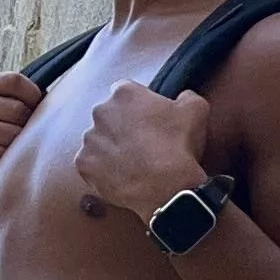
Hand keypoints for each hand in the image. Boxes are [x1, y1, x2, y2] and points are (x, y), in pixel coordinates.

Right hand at [0, 69, 42, 214]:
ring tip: (4, 156)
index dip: (32, 98)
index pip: (15, 80)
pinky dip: (5, 163)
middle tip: (13, 145)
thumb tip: (63, 94)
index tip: (31, 117)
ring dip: (15, 149)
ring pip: (12, 133)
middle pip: (17, 108)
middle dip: (24, 130)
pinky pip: (1, 152)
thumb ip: (18, 100)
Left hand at [75, 82, 214, 224]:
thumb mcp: (196, 110)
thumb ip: (186, 96)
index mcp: (124, 93)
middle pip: (109, 115)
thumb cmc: (180, 146)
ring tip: (132, 163)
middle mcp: (101, 111)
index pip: (126, 92)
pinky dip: (102, 170)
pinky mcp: (83, 164)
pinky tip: (120, 176)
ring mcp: (90, 139)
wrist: (167, 187)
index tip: (149, 120)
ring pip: (98, 140)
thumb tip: (182, 96)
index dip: (139, 106)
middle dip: (121, 126)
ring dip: (111, 148)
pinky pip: (90, 164)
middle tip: (141, 143)